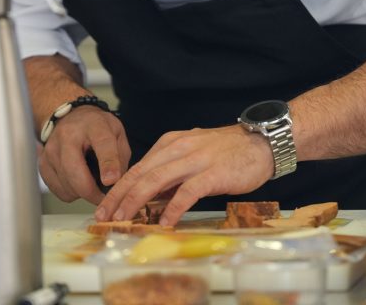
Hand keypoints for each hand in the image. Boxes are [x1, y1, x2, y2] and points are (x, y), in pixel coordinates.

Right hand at [38, 106, 129, 203]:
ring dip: (82, 192)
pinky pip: (58, 190)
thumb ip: (121, 158)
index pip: (102, 144)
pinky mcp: (43, 164)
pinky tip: (77, 181)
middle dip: (91, 191)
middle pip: (74, 170)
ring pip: (66, 185)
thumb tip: (117, 185)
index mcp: (94, 125)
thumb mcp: (117, 134)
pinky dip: (71, 193)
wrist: (71, 119)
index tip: (111, 181)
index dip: (108, 165)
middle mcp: (68, 135)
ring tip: (90, 180)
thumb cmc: (96, 127)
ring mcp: (52, 150)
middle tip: (104, 197)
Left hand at [95, 125, 273, 225]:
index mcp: (171, 144)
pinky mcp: (212, 173)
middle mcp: (178, 148)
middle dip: (119, 197)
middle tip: (105, 217)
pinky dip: (173, 208)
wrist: (261, 143)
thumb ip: (171, 173)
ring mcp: (195, 160)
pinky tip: (164, 222)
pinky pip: (187, 192)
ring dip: (136, 202)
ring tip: (124, 219)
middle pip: (140, 174)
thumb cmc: (228, 152)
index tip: (104, 207)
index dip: (117, 188)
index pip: (137, 167)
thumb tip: (150, 198)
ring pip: (156, 181)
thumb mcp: (193, 155)